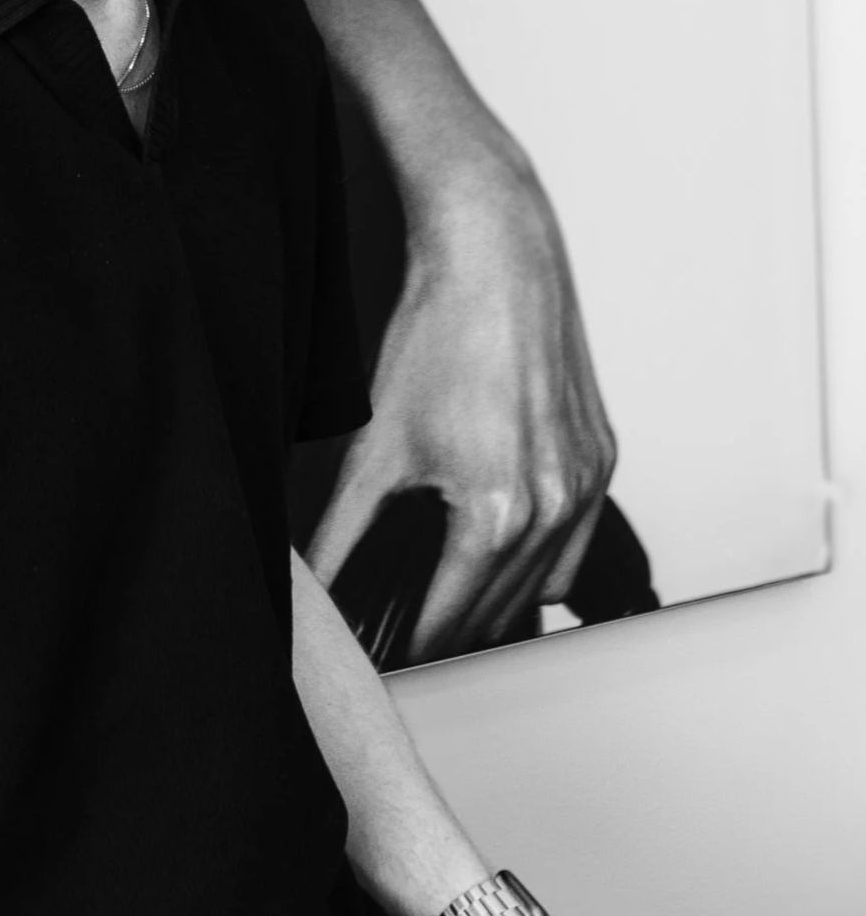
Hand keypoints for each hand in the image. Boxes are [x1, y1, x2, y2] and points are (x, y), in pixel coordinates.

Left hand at [308, 132, 615, 661]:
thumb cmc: (437, 338)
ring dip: (495, 598)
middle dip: (447, 626)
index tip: (377, 657)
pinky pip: (576, 541)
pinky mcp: (603, 457)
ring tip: (439, 594)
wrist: (496, 258)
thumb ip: (341, 530)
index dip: (406, 644)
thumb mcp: (374, 445)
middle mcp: (557, 508)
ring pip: (545, 585)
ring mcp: (589, 484)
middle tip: (400, 628)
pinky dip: (539, 558)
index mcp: (498, 515)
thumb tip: (313, 588)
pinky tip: (495, 546)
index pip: (448, 621)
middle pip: (498, 613)